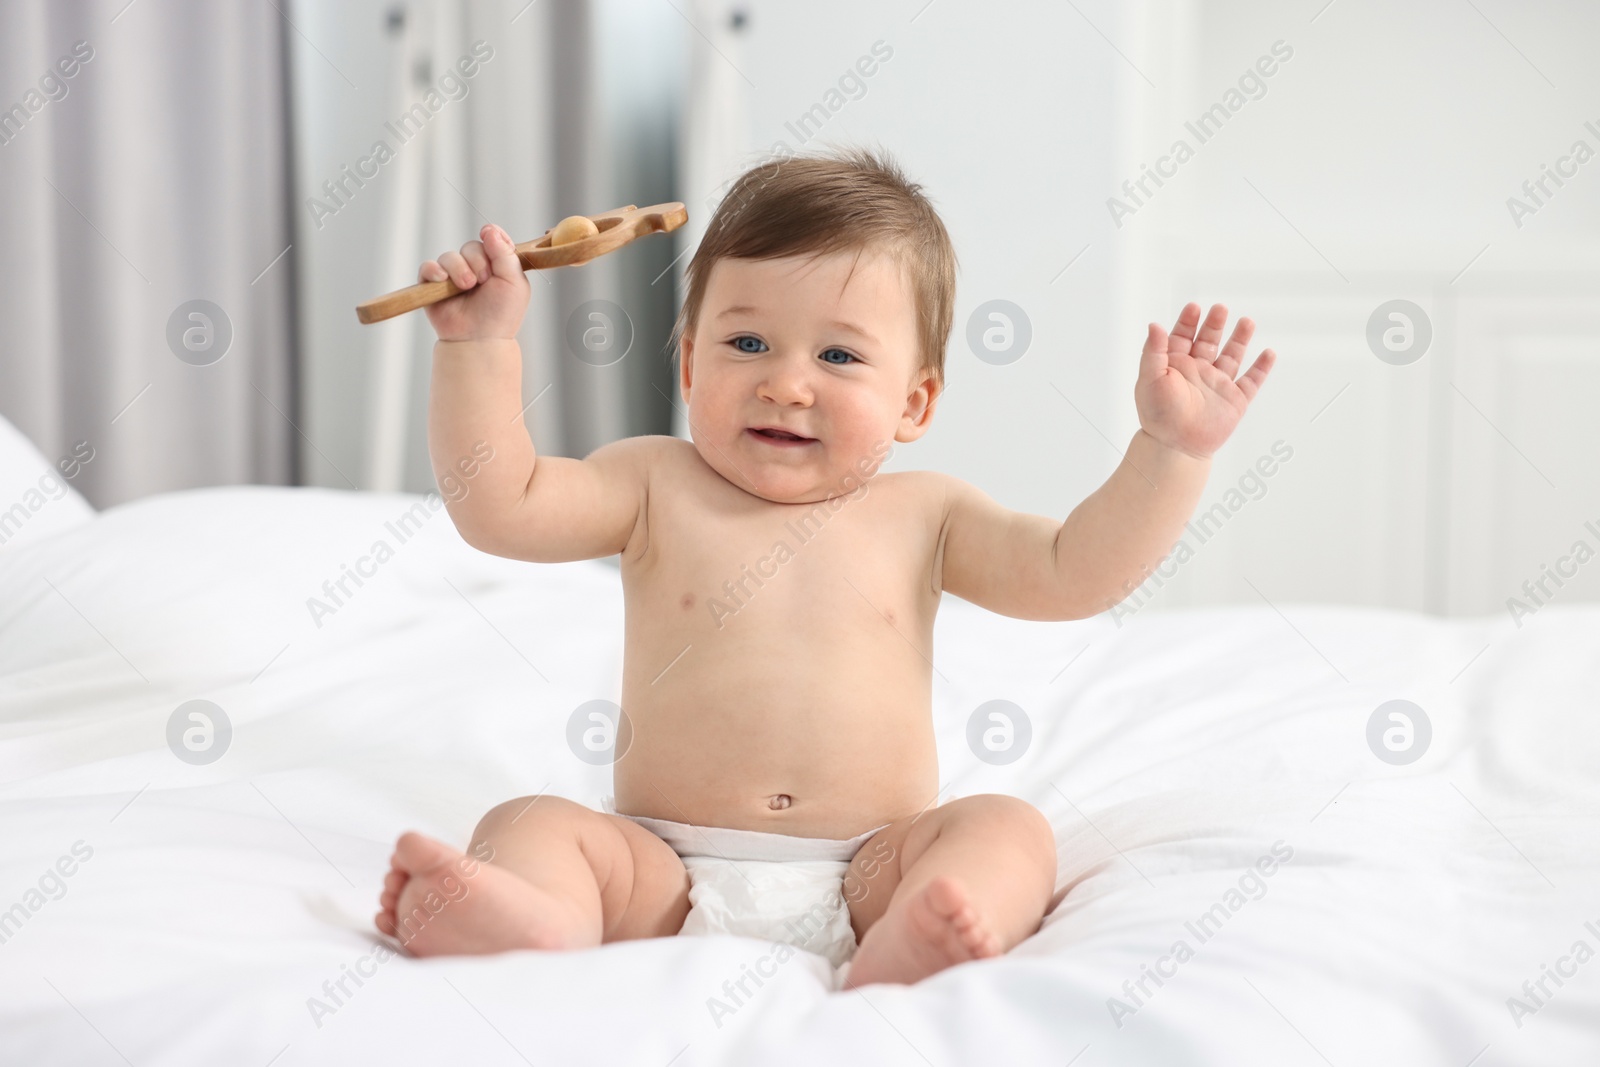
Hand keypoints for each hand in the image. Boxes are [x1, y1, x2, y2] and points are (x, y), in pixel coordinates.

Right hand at [418, 223, 530, 341]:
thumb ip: (505, 254)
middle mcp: (474, 268)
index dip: (491, 236)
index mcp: (496, 266)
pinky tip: (442, 280)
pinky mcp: (433, 286)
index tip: (489, 236)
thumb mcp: (514, 282)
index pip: (492, 239)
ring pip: (449, 256)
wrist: (480, 339)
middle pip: (470, 246)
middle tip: (483, 281)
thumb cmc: (500, 315)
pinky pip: (428, 267)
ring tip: (467, 286)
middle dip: (478, 261)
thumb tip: (490, 229)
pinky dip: (434, 270)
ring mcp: (453, 276)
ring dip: (458, 269)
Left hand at [1135, 302, 1275, 459]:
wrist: (1175, 447)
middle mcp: (1197, 372)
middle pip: (1208, 341)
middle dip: (1215, 324)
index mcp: (1175, 366)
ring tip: (1247, 321)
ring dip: (1240, 339)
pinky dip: (1262, 367)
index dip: (1188, 321)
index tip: (1194, 307)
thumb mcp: (1149, 378)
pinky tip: (1268, 352)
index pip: (1182, 336)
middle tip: (1220, 308)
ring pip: (1232, 356)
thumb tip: (1154, 324)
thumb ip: (1153, 351)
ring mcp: (1217, 385)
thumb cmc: (1158, 415)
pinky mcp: (1235, 400)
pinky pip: (1252, 381)